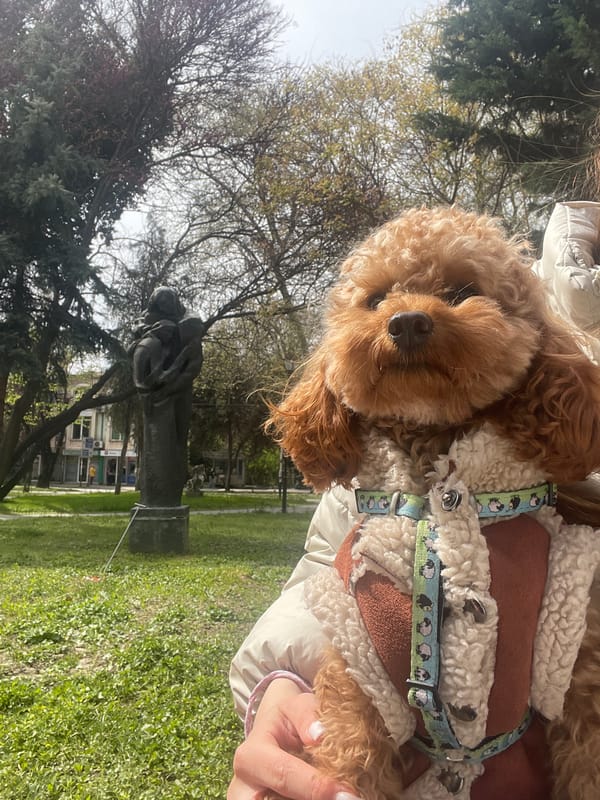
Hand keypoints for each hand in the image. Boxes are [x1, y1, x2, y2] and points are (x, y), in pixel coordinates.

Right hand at [228, 677, 360, 799]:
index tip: (348, 793)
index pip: (284, 775)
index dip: (317, 786)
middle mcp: (244, 788)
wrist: (273, 734)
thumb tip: (319, 735)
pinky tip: (327, 796)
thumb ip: (307, 714)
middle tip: (346, 798)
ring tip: (337, 795)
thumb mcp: (296, 706)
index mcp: (251, 756)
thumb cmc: (287, 720)